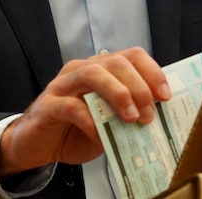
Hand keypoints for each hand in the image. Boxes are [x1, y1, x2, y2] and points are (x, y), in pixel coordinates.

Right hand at [0, 47, 171, 176]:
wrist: (36, 146)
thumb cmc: (76, 131)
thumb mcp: (109, 122)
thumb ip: (127, 114)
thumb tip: (156, 118)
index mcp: (101, 69)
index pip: (131, 56)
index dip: (152, 72)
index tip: (165, 95)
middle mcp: (82, 70)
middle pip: (116, 62)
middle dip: (138, 86)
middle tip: (149, 114)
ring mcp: (63, 85)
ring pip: (93, 74)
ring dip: (118, 94)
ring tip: (131, 117)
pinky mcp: (48, 105)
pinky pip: (71, 106)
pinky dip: (90, 121)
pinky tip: (100, 136)